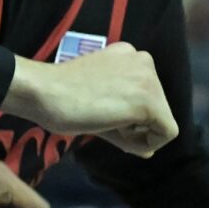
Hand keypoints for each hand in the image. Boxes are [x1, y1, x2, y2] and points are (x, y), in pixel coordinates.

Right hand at [5, 43, 177, 156]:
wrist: (43, 92)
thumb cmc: (60, 95)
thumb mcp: (98, 98)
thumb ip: (126, 120)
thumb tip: (150, 152)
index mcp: (129, 55)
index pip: (147, 95)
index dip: (128, 115)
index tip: (102, 115)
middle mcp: (144, 61)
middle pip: (158, 108)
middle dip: (134, 125)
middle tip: (103, 123)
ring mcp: (149, 81)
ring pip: (163, 122)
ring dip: (137, 134)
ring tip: (107, 125)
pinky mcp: (149, 103)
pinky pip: (165, 134)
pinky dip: (145, 144)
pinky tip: (117, 134)